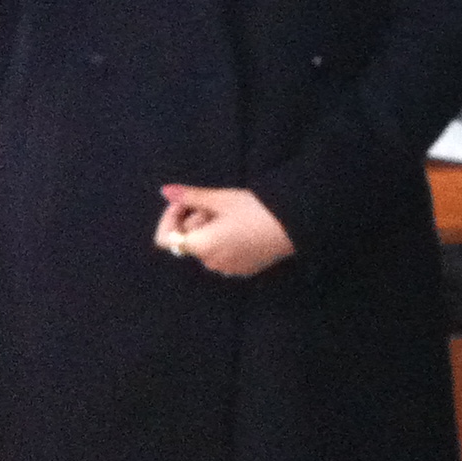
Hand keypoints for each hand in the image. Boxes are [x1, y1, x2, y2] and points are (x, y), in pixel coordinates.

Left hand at [154, 186, 295, 277]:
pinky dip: (226, 242)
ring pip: (207, 248)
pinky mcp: (244, 270)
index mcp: (200, 246)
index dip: (170, 217)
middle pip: (189, 241)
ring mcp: (228, 269)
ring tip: (233, 215)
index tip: (188, 202)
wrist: (297, 225)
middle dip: (196, 220)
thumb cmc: (257, 210)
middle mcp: (210, 263)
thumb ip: (190, 196)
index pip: (164, 239)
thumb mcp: (222, 199)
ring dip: (211, 231)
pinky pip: (224, 255)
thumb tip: (164, 191)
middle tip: (218, 204)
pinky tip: (244, 228)